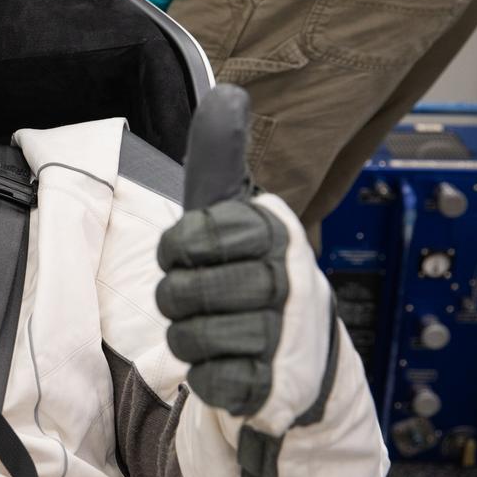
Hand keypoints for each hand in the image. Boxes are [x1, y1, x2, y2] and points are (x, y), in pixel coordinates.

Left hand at [156, 85, 335, 436]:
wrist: (301, 355)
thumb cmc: (253, 273)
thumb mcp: (236, 213)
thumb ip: (221, 159)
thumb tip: (227, 92)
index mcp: (273, 232)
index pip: (188, 237)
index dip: (175, 249)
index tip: (189, 253)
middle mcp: (285, 280)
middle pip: (178, 292)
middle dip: (177, 298)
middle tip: (202, 298)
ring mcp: (282, 337)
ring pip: (186, 338)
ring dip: (189, 337)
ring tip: (217, 330)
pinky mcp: (272, 385)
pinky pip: (206, 379)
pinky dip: (207, 374)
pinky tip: (230, 362)